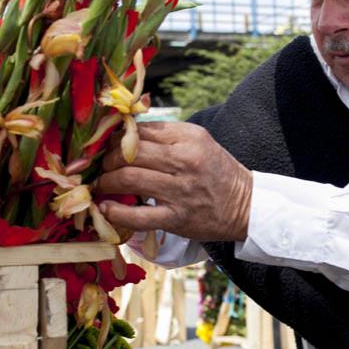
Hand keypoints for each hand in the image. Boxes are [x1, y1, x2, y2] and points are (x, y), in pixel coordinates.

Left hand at [96, 122, 252, 241]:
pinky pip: (138, 216)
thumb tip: (125, 131)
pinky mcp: (177, 218)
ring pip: (129, 179)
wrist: (246, 206)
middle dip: (108, 159)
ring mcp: (181, 191)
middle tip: (102, 165)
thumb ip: (166, 135)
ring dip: (106, 181)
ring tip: (102, 184)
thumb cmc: (216, 170)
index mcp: (190, 138)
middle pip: (131, 153)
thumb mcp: (198, 142)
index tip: (107, 145)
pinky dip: (116, 212)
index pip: (142, 130)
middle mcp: (185, 161)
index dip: (118, 137)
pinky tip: (105, 208)